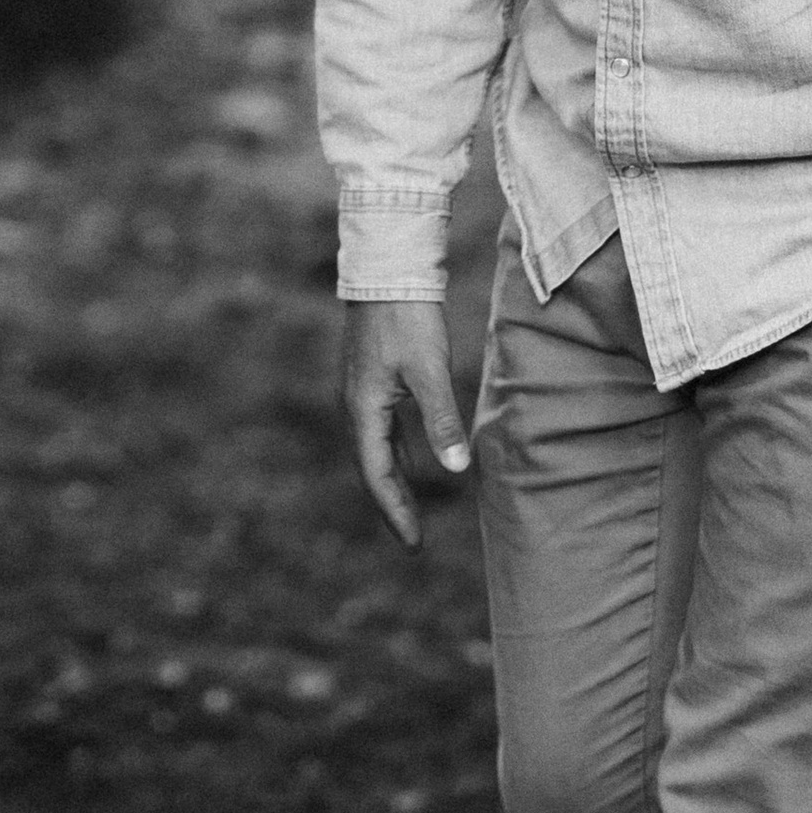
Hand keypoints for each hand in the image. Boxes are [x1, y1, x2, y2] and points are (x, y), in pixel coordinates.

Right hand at [341, 299, 471, 550]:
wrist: (388, 268)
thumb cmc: (407, 317)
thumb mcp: (429, 369)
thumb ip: (441, 419)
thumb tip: (456, 469)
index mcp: (364, 409)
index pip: (377, 475)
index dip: (396, 511)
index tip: (414, 544)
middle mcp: (355, 405)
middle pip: (371, 466)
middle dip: (391, 503)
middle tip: (412, 539)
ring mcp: (361, 391)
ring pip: (375, 448)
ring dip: (391, 479)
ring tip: (408, 508)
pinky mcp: (371, 378)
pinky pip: (381, 429)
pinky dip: (394, 453)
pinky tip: (410, 458)